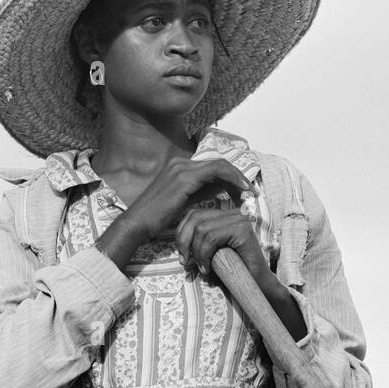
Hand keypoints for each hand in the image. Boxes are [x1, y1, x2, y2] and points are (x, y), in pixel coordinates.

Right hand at [124, 156, 253, 243]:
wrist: (137, 224)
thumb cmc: (156, 219)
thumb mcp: (183, 203)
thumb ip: (200, 193)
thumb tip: (221, 190)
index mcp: (179, 167)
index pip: (212, 166)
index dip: (231, 177)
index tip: (244, 191)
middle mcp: (180, 163)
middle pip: (218, 164)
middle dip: (237, 177)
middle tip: (251, 192)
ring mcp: (181, 168)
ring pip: (220, 165)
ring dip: (238, 178)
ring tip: (249, 192)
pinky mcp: (184, 177)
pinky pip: (215, 171)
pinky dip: (232, 179)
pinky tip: (241, 191)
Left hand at [174, 204, 308, 344]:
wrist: (258, 286)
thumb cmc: (234, 272)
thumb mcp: (211, 253)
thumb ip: (198, 241)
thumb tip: (178, 241)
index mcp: (225, 215)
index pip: (194, 214)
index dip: (182, 234)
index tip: (182, 256)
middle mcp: (233, 213)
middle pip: (195, 217)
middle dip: (184, 241)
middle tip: (185, 262)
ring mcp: (239, 220)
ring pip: (202, 229)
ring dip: (196, 251)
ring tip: (201, 267)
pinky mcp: (243, 231)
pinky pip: (212, 238)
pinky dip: (204, 255)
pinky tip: (208, 269)